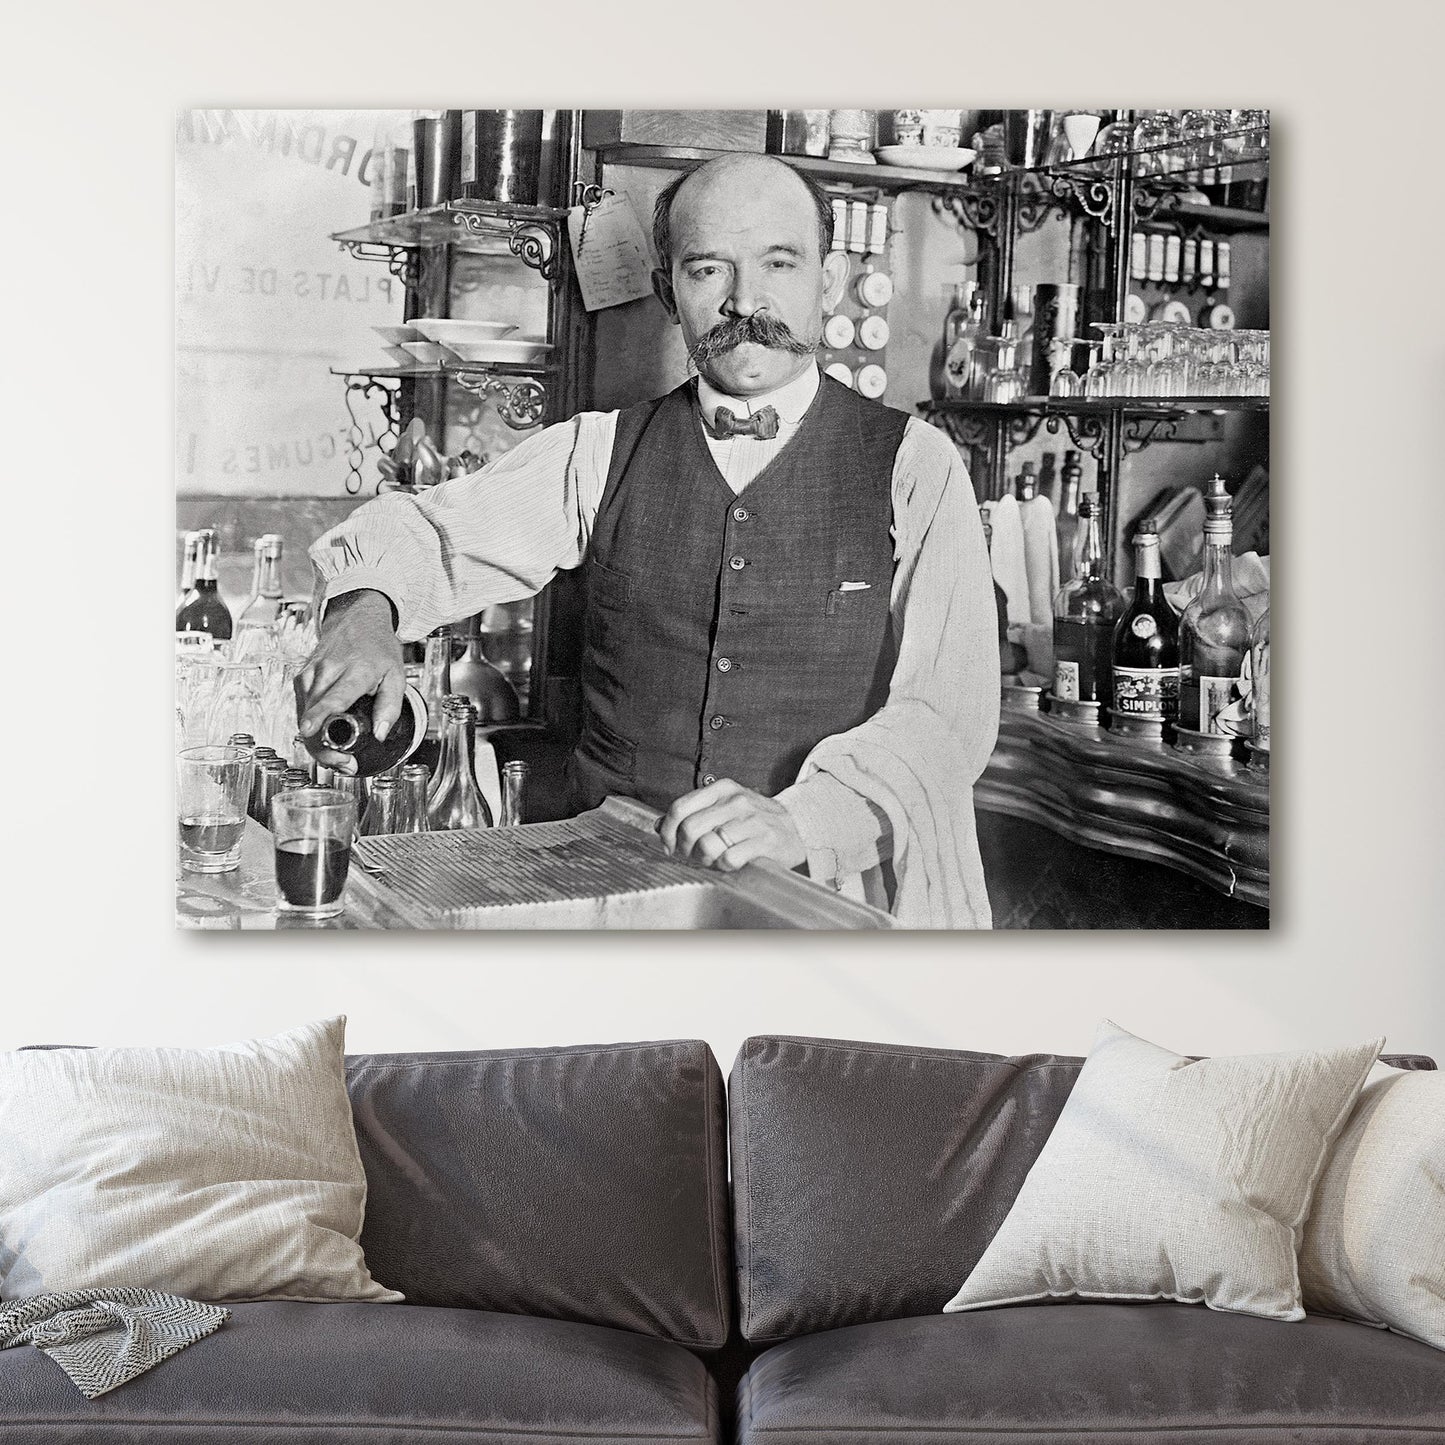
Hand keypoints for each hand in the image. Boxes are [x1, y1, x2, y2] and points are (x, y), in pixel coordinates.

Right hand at [292, 590, 405, 773]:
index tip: (309, 730)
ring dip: (317, 742)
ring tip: (339, 757)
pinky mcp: (301, 677)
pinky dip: (311, 728)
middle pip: (314, 714)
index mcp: (355, 669)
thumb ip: (390, 707)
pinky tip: (325, 739)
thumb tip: (379, 735)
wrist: (357, 620)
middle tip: (344, 764)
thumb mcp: (397, 675)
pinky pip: (301, 708)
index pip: (334, 695)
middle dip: (324, 746)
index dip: (320, 715)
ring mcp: (311, 672)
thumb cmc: (378, 648)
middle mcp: (328, 670)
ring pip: (303, 715)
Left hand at [659, 778, 806, 872]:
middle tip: (692, 856)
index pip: (679, 808)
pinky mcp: (765, 841)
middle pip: (690, 828)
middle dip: (685, 849)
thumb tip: (659, 825)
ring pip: (708, 844)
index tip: (669, 845)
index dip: (667, 831)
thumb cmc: (755, 820)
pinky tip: (729, 863)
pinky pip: (729, 859)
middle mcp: (736, 801)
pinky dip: (723, 866)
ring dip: (704, 859)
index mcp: (722, 789)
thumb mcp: (724, 807)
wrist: (797, 828)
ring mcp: (752, 820)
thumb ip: (693, 813)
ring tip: (712, 859)